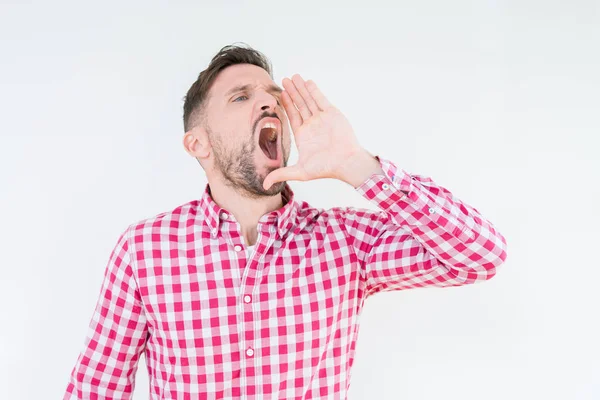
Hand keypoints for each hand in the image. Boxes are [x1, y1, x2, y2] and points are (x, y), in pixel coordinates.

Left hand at [263, 74, 378, 189]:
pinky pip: (321, 100)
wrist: (346, 162)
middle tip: (284, 80)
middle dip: (291, 93)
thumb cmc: (325, 168)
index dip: (286, 104)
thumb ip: (282, 174)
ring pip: (309, 100)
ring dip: (301, 89)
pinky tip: (307, 82)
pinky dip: (314, 91)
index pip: (292, 116)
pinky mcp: (332, 114)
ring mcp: (322, 118)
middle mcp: (312, 125)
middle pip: (299, 105)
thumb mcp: (300, 172)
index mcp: (303, 135)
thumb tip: (263, 186)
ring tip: (293, 77)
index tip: (279, 94)